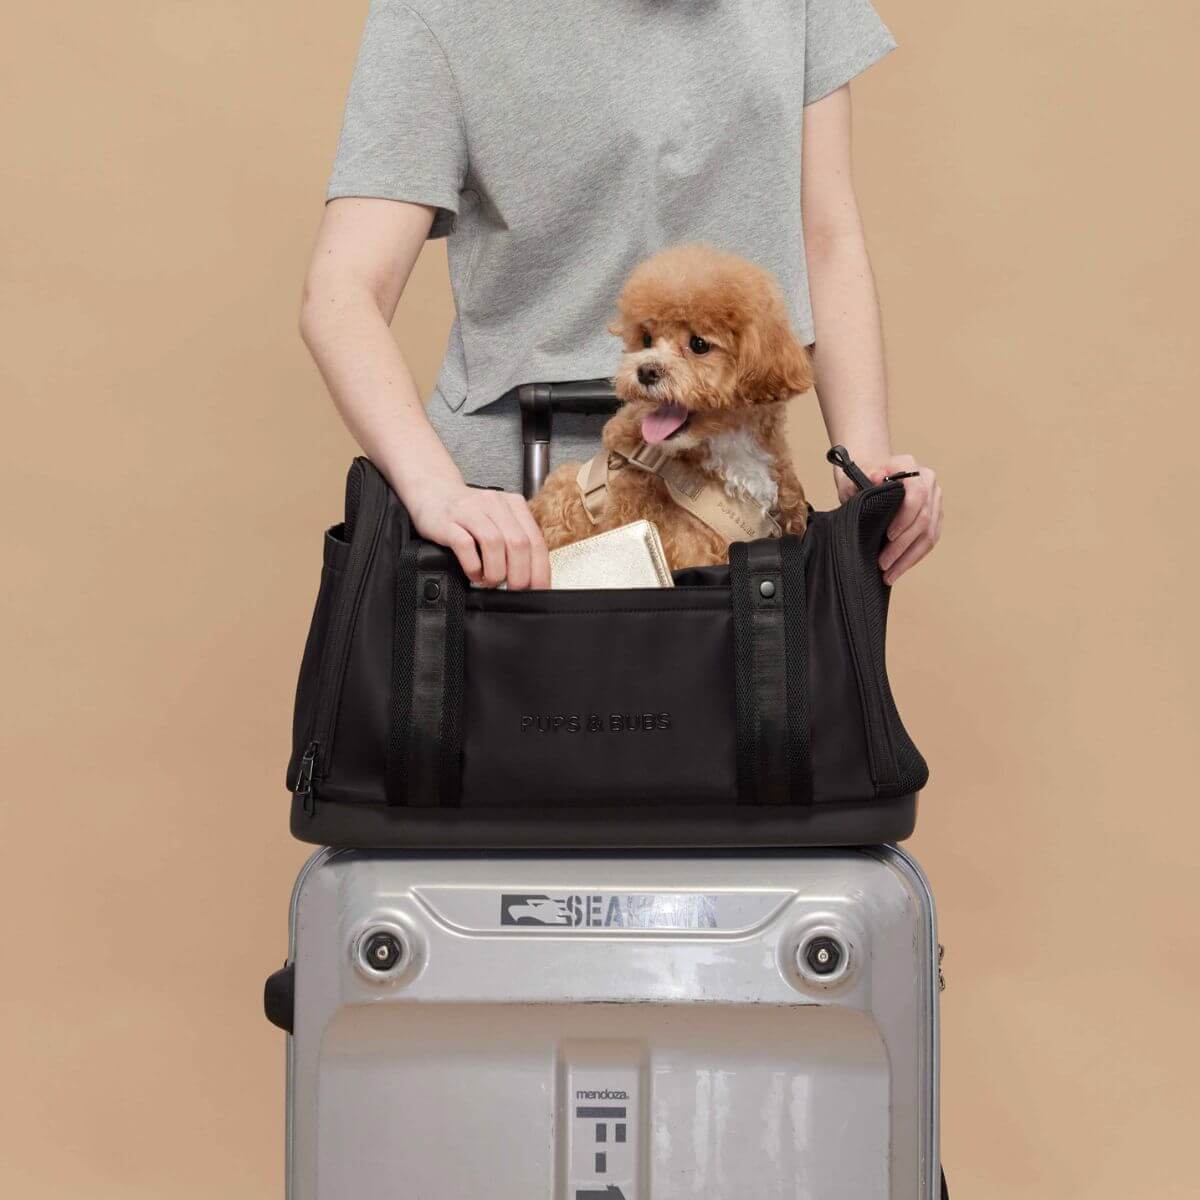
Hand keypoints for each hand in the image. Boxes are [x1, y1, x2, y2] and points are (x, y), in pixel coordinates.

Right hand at [406, 481, 549, 589]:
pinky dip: (473, 566)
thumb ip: (515, 542)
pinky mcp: (448, 521)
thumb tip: (531, 578)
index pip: (536, 541)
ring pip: (494, 543)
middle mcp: (494, 504)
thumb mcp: (498, 521)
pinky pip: (465, 545)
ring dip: (496, 572)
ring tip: (492, 583)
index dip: (539, 570)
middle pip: (518, 543)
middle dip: (519, 575)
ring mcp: (470, 511)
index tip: (538, 589)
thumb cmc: (468, 514)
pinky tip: (474, 574)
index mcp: (513, 505)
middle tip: (514, 590)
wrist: (432, 492)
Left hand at [834, 453, 942, 584]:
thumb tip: (878, 477)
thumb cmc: (858, 475)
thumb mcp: (853, 476)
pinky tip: (900, 568)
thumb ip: (864, 477)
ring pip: (929, 533)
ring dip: (909, 557)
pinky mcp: (935, 514)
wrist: (867, 471)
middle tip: (883, 564)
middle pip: (924, 518)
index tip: (887, 537)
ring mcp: (934, 497)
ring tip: (890, 574)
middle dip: (903, 546)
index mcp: (909, 466)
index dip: (905, 518)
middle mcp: (927, 479)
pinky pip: (930, 539)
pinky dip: (915, 556)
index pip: (917, 494)